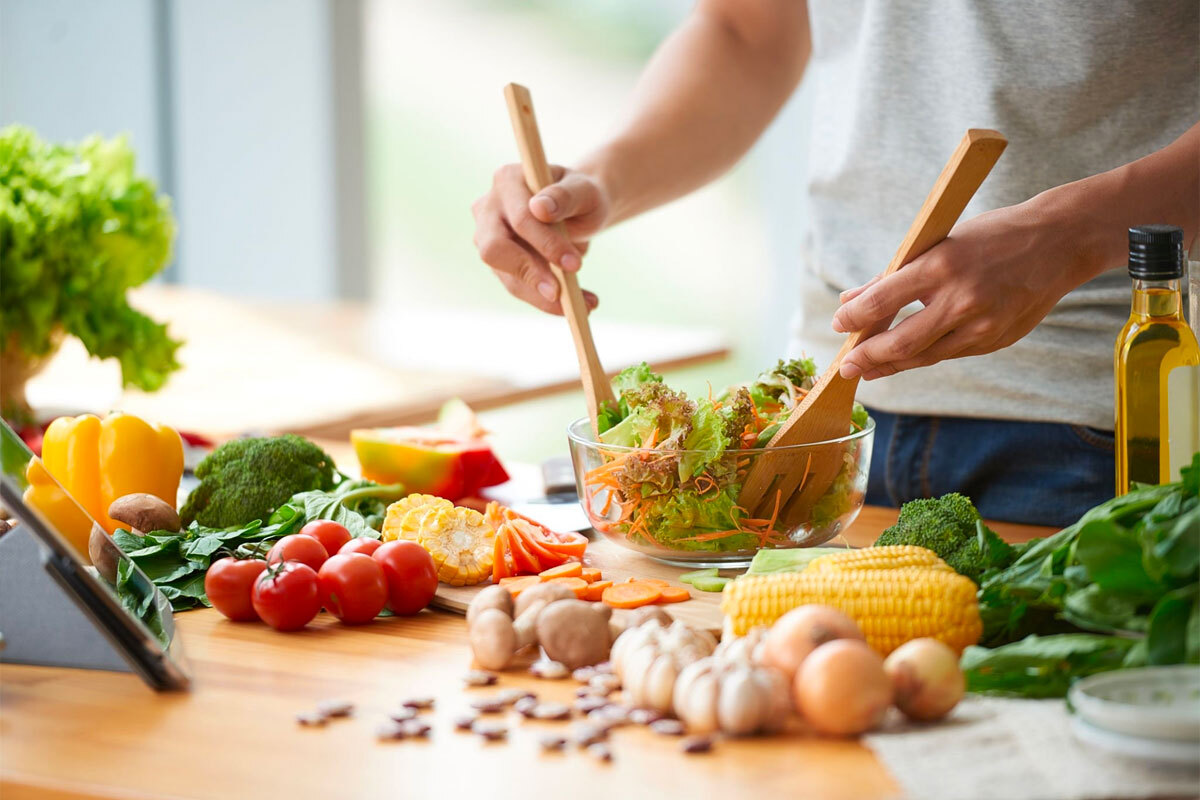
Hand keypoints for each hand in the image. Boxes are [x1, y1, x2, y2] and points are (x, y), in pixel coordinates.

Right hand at [471, 164, 609, 313]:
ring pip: (506, 276)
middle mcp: (489, 208)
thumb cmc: (581, 195)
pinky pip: (518, 287)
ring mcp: (488, 237)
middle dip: (531, 274)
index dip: (546, 243)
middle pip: (494, 249)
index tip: (575, 265)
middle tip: (562, 294)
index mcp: (508, 180)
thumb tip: (540, 209)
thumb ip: (565, 196)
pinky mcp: (499, 263)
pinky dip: (547, 300)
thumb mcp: (584, 191)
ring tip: (584, 305)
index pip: (520, 218)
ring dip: (543, 296)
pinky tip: (578, 303)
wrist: (580, 209)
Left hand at [831, 201, 1086, 379]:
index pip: (882, 301)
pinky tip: (904, 359)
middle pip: (900, 343)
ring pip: (924, 356)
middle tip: (845, 367)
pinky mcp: (996, 341)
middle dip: (867, 358)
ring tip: (868, 369)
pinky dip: (923, 356)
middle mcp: (962, 300)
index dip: (853, 318)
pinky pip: (949, 354)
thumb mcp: (938, 242)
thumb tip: (849, 300)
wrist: (1060, 242)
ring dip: (891, 366)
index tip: (838, 325)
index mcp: (942, 266)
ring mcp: (982, 325)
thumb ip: (893, 275)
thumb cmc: (993, 236)